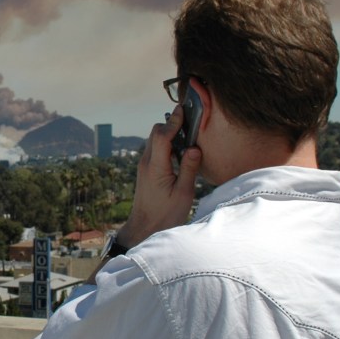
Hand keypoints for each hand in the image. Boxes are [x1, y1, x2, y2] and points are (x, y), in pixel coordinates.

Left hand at [116, 110, 201, 248]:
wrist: (144, 229)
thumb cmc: (165, 216)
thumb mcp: (183, 194)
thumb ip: (189, 169)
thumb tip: (195, 147)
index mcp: (155, 167)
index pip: (162, 136)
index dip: (174, 121)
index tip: (184, 109)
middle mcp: (146, 163)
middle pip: (156, 133)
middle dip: (172, 125)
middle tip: (191, 121)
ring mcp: (144, 166)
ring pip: (155, 140)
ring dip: (170, 134)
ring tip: (189, 134)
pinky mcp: (146, 171)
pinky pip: (155, 150)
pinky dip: (167, 144)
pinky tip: (180, 151)